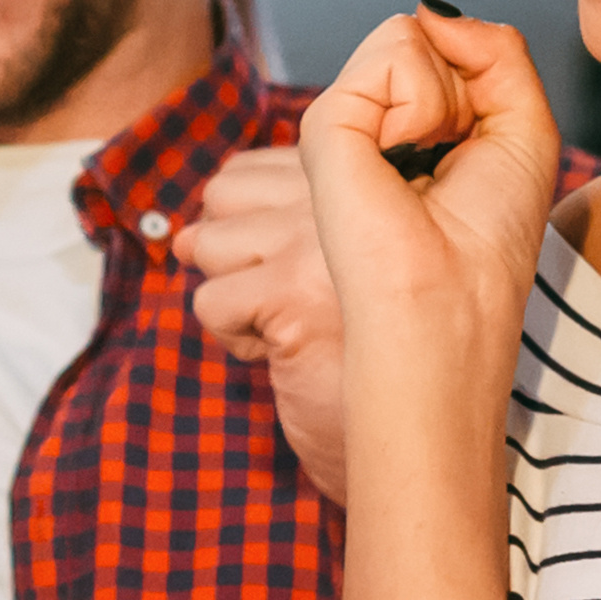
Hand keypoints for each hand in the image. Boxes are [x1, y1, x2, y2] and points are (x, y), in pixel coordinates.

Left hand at [177, 144, 347, 502]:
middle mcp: (345, 195)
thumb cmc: (371, 349)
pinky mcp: (292, 295)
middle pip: (222, 194)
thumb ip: (265, 225)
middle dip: (234, 250)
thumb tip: (180, 238)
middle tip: (290, 295)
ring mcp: (318, 241)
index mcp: (359, 176)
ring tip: (293, 321)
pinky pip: (212, 303)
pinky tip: (287, 350)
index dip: (254, 224)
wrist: (420, 429)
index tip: (304, 268)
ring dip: (236, 294)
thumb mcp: (328, 264)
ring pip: (208, 244)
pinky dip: (236, 337)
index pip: (251, 170)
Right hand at [293, 9, 563, 472]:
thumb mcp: (524, 126)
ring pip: (408, 34)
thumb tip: (427, 13)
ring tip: (425, 164)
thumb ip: (494, 49)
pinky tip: (402, 158)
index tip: (479, 155)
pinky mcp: (325, 124)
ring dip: (445, 95)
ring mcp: (345, 122)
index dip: (485, 82)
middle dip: (466, 86)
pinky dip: (423, 100)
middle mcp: (373, 123)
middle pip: (429, 34)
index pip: (450, 46)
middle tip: (451, 162)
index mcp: (415, 129)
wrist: (447, 308)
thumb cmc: (486, 244)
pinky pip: (393, 50)